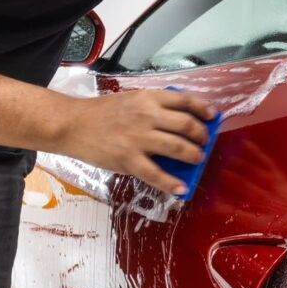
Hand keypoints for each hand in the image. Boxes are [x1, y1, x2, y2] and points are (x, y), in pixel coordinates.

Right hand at [62, 90, 214, 195]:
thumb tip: (179, 122)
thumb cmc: (102, 113)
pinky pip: (157, 174)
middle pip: (187, 125)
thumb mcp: (131, 100)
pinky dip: (172, 183)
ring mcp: (139, 139)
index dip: (203, 109)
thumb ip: (153, 107)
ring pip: (178, 148)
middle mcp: (147, 116)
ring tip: (198, 159)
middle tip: (204, 143)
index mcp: (148, 98)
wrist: (73, 124)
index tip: (213, 116)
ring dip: (194, 156)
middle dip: (201, 136)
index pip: (185, 100)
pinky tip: (182, 188)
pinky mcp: (129, 160)